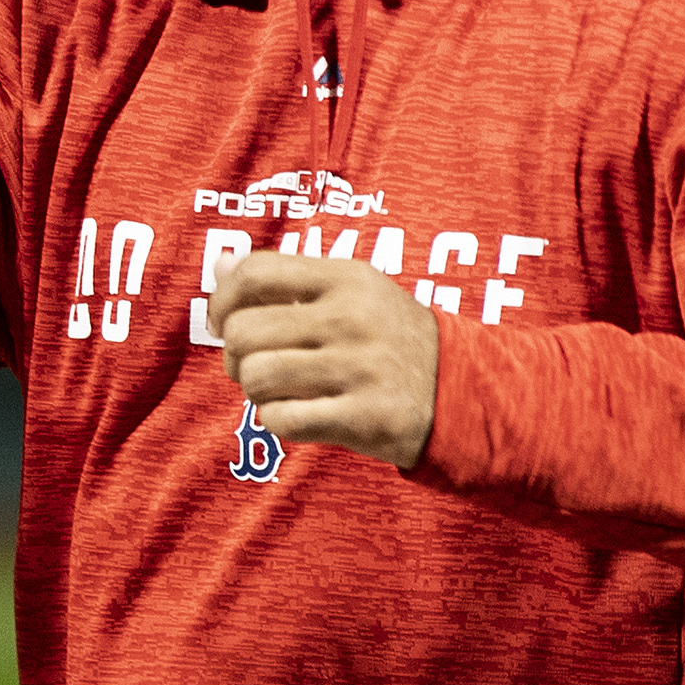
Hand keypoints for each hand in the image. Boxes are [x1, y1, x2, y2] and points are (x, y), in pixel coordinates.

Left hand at [209, 255, 440, 470]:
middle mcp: (353, 319)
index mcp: (347, 279)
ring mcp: (360, 368)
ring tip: (279, 390)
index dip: (222, 300)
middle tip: (254, 365)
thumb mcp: (352, 292)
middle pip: (244, 331)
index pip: (256, 274)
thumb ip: (286, 279)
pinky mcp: (365, 417)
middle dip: (234, 355)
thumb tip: (218, 264)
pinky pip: (281, 419)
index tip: (222, 322)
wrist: (466, 392)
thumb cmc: (390, 339)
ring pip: (256, 376)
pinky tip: (299, 413)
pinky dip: (277, 420)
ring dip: (254, 390)